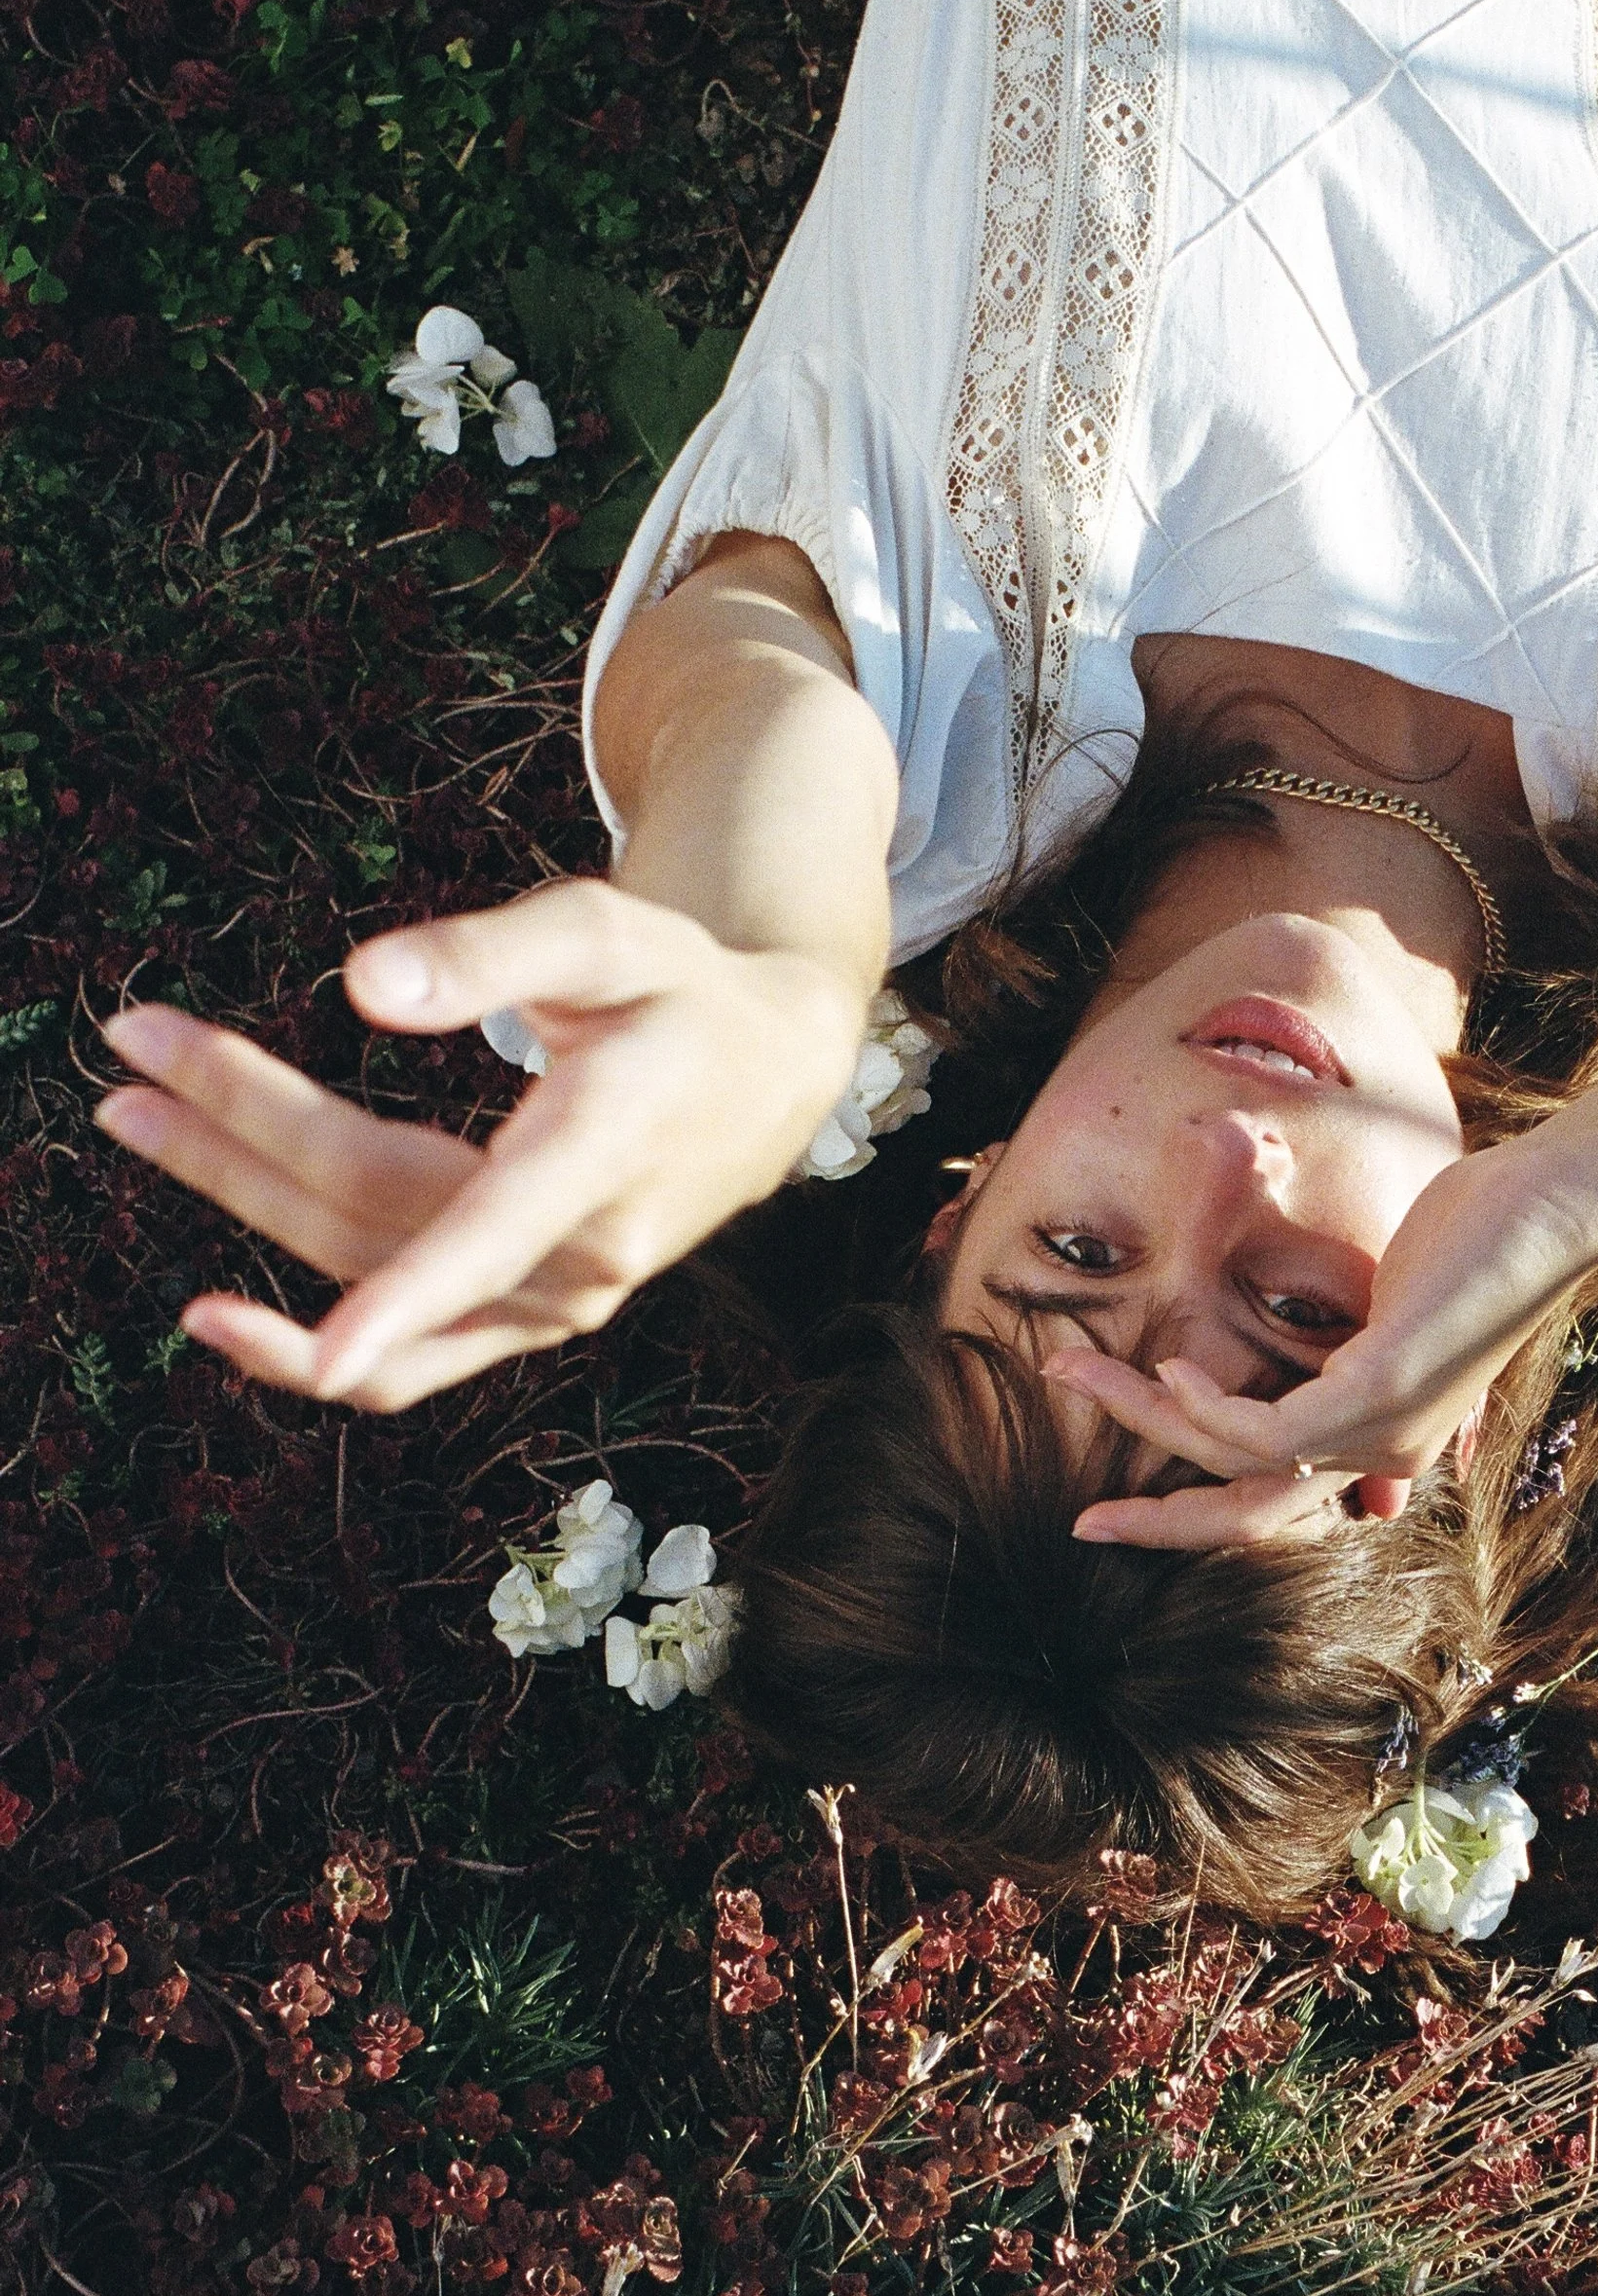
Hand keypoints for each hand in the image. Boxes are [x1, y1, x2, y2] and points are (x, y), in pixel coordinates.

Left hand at [95, 880, 875, 1410]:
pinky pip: (414, 1362)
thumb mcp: (608, 933)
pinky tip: (218, 1320)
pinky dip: (312, 1350)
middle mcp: (583, 1255)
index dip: (386, 1298)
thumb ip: (489, 953)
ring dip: (241, 1199)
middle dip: (237, 1137)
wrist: (769, 1075)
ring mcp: (556, 1303)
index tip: (268, 1338)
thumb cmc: (680, 989)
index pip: (479, 1227)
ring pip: (368, 1270)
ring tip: (135, 1114)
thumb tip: (360, 987)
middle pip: (373, 1210)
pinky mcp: (530, 1319)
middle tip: (129, 1060)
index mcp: (606, 1152)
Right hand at [1045, 1129, 1597, 1549]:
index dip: (1188, 1505)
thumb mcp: (1384, 1306)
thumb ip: (1332, 1349)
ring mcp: (1384, 1433)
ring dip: (1146, 1419)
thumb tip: (1299, 1363)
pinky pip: (1266, 1431)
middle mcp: (1383, 1456)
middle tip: (1081, 1525)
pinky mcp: (1380, 1395)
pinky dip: (1206, 1406)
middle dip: (1156, 1522)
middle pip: (1247, 1519)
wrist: (1544, 1208)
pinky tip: (1168, 1370)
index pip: (1268, 1498)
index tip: (1113, 1496)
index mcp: (1381, 1440)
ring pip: (1237, 1463)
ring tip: (1077, 1371)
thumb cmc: (1471, 1240)